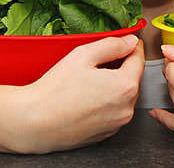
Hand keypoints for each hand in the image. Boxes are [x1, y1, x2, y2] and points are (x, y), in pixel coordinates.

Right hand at [6, 35, 144, 152]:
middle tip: (101, 60)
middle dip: (122, 66)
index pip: (138, 59)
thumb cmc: (55, 91)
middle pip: (132, 79)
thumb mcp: (83, 55)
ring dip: (114, 85)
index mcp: (125, 86)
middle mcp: (126, 108)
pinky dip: (106, 101)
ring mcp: (116, 123)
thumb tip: (130, 42)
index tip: (129, 41)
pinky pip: (113, 111)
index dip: (133, 46)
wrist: (34, 122)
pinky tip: (87, 96)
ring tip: (90, 80)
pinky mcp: (106, 133)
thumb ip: (112, 44)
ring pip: (123, 96)